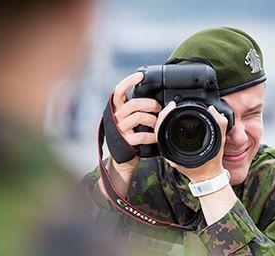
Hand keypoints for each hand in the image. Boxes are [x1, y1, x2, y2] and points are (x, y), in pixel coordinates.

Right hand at [98, 72, 161, 198]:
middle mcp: (116, 117)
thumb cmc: (129, 136)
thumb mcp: (128, 120)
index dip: (129, 82)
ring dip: (152, 120)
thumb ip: (135, 109)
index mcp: (116, 109)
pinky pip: (141, 135)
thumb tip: (155, 99)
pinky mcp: (125, 142)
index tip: (140, 76)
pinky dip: (152, 136)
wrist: (122, 160)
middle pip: (133, 104)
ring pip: (139, 118)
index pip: (118, 91)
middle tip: (158, 108)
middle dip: (150, 104)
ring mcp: (119, 130)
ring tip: (157, 124)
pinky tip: (155, 138)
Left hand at [155, 102, 228, 182]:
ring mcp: (170, 152)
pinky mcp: (172, 151)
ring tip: (170, 110)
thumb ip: (219, 123)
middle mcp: (170, 152)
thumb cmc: (212, 162)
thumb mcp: (219, 140)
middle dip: (163, 114)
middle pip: (159, 129)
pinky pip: (166, 137)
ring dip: (164, 120)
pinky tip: (172, 120)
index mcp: (176, 150)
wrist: (209, 176)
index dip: (164, 114)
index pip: (162, 129)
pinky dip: (167, 127)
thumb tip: (213, 109)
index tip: (171, 105)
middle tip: (171, 105)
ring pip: (161, 133)